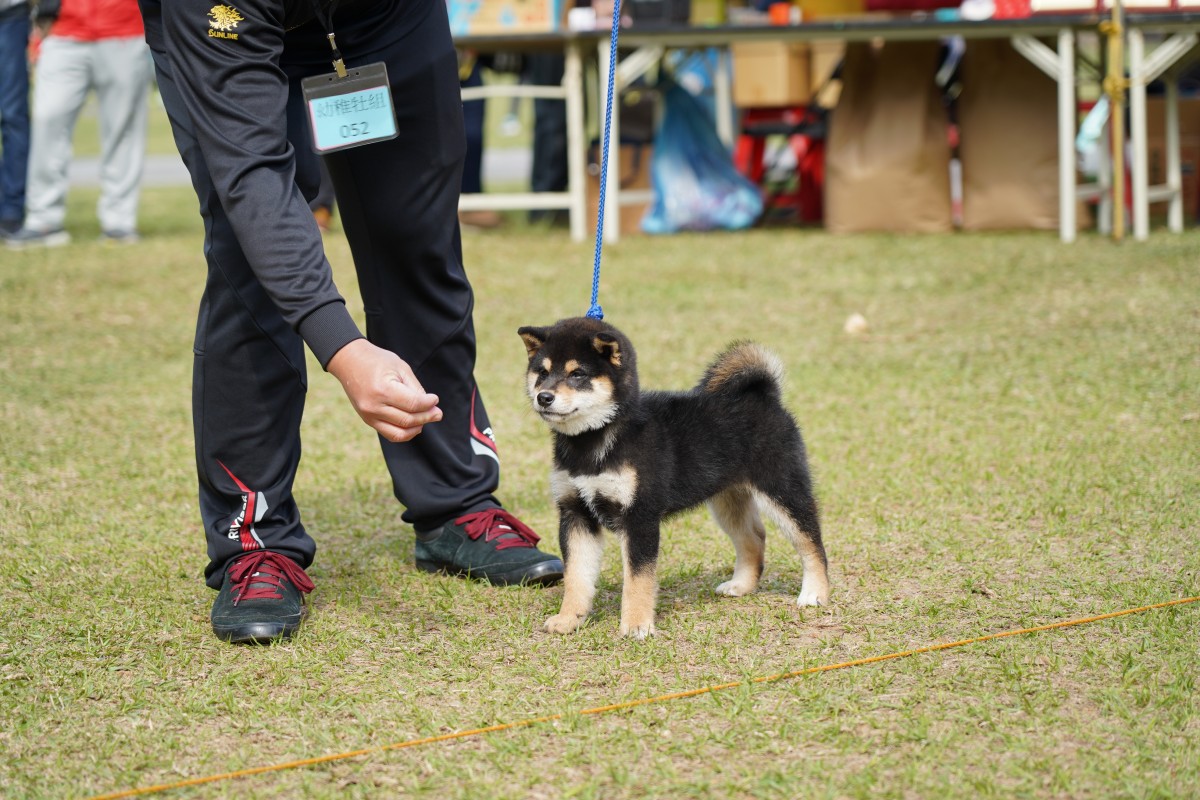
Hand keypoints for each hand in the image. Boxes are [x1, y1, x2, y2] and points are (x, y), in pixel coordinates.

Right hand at [326, 339, 441, 442]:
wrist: (349, 361)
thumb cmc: (378, 361)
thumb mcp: (401, 368)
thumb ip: (416, 389)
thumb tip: (431, 406)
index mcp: (382, 389)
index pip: (413, 404)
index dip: (429, 404)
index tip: (435, 399)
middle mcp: (373, 406)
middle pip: (408, 420)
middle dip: (427, 417)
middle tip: (438, 413)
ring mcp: (369, 416)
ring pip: (400, 433)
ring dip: (418, 427)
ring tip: (427, 418)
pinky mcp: (368, 420)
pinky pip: (390, 434)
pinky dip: (405, 432)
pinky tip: (415, 424)